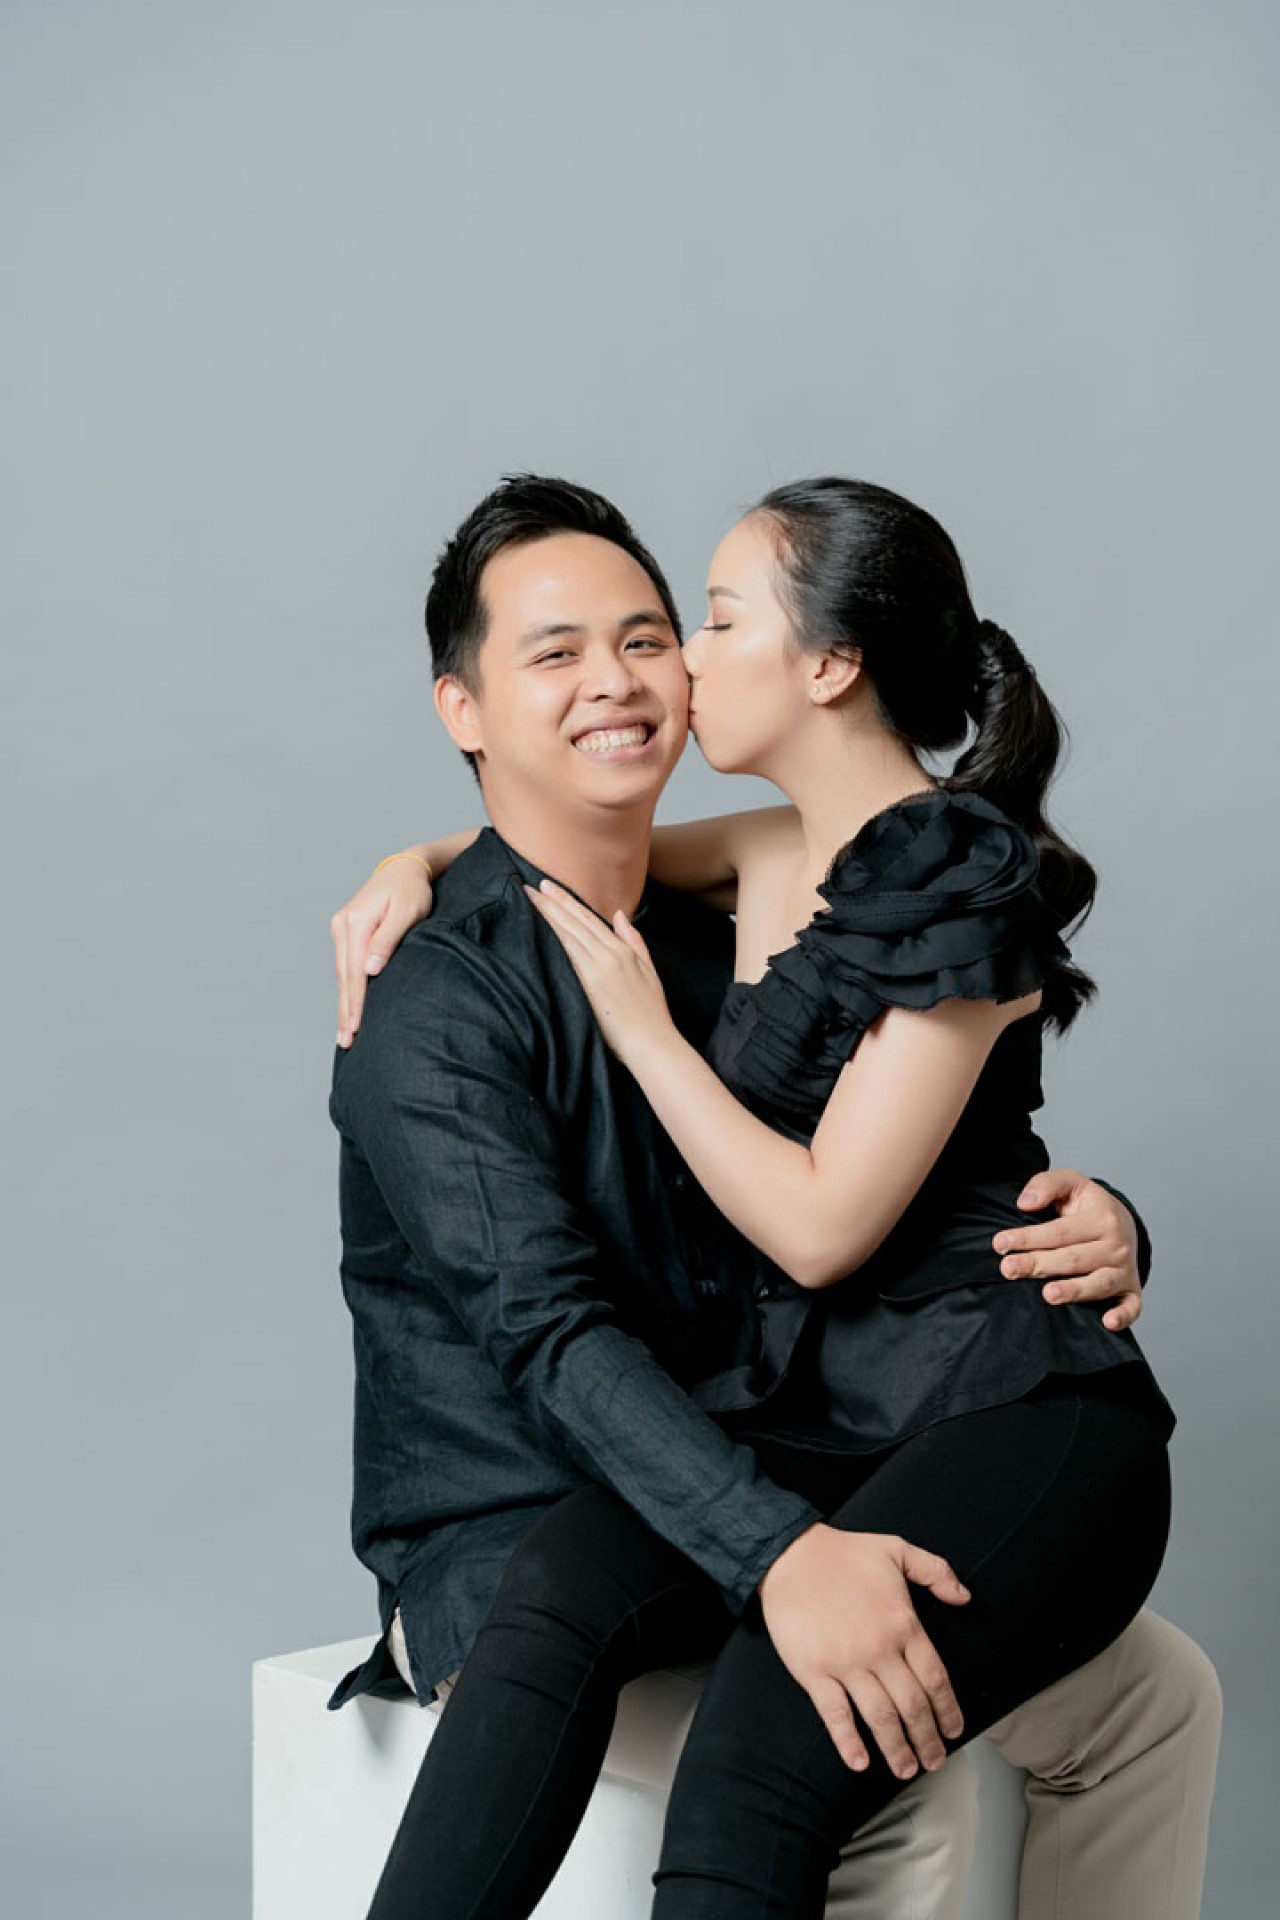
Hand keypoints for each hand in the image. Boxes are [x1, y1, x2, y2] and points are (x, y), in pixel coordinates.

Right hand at [331, 853, 433, 1046]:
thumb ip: (388, 939)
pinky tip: (348, 1006)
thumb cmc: (412, 890)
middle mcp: (343, 924)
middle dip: (345, 1010)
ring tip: (345, 1033)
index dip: (355, 1001)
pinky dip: (347, 988)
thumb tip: (370, 969)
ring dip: (343, 1003)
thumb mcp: (407, 912)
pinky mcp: (347, 931)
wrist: (406, 868)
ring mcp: (342, 928)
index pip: (354, 970)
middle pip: (344, 976)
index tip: (355, 1027)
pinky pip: (345, 966)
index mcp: (356, 921)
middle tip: (346, 1041)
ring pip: (342, 973)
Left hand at [525, 881, 675, 1064]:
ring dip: (547, 914)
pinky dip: (553, 939)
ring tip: (529, 899)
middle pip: (574, 921)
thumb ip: (634, 940)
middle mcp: (608, 955)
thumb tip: (620, 915)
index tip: (548, 887)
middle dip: (551, 901)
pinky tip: (538, 929)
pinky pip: (567, 956)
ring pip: (568, 934)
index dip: (566, 900)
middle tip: (529, 886)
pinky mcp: (589, 985)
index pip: (587, 918)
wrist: (651, 1042)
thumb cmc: (651, 1012)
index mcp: (622, 950)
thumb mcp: (649, 969)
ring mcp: (598, 969)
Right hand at [759, 1524, 968, 1776]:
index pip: (935, 1678)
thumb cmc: (844, 1553)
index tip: (953, 1731)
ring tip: (906, 1770)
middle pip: (912, 1706)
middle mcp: (880, 1649)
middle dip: (927, 1739)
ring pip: (880, 1717)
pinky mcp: (814, 1671)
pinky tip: (860, 1762)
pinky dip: (849, 1742)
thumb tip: (965, 1598)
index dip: (948, 1710)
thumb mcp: (897, 1549)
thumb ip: (936, 1571)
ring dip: (896, 1748)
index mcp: (903, 1623)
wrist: (790, 1554)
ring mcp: (846, 1663)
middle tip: (934, 1762)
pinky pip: (836, 1715)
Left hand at [993, 1167, 1141, 1331]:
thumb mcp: (1071, 1183)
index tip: (1000, 1244)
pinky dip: (1122, 1315)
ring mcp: (1124, 1270)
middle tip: (1009, 1269)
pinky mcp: (1131, 1291)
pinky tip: (1107, 1323)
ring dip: (1074, 1290)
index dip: (1028, 1238)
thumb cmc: (1088, 1207)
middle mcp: (1116, 1245)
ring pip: (1099, 1283)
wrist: (1125, 1224)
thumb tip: (1025, 1202)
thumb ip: (1046, 1184)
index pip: (1059, 1232)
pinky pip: (1131, 1307)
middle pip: (1073, 1259)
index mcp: (1101, 1218)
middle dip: (1038, 1265)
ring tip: (1048, 1294)